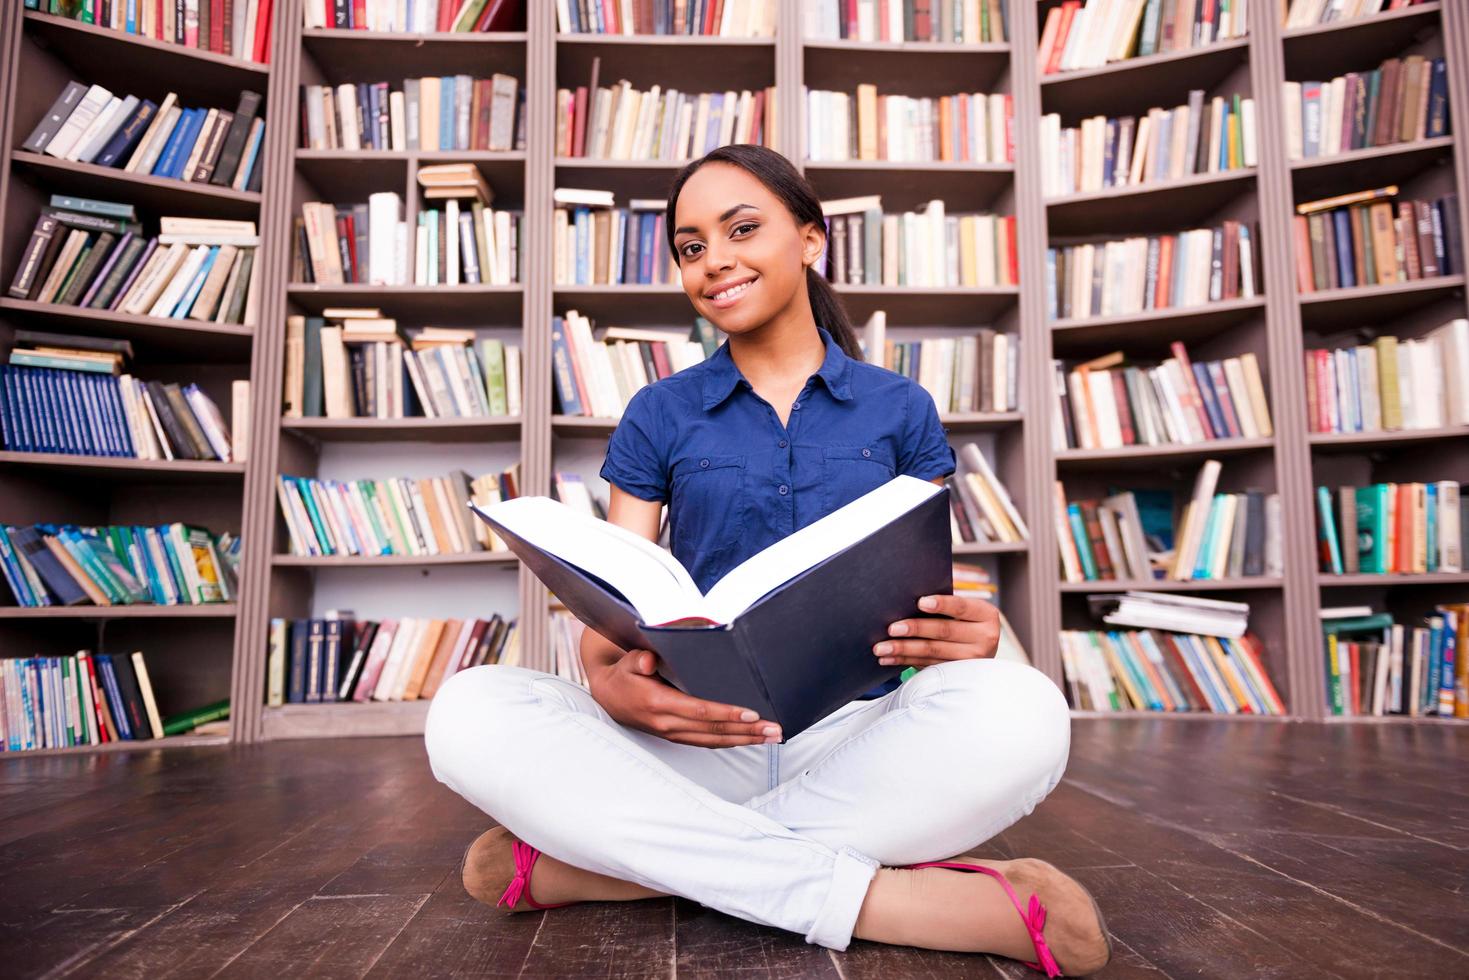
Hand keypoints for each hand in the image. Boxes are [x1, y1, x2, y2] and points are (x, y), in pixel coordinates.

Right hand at [589, 648, 782, 746]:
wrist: (609, 697)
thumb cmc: (625, 675)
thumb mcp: (628, 662)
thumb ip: (639, 659)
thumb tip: (649, 660)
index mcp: (659, 703)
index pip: (699, 710)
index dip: (726, 713)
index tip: (751, 713)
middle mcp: (668, 723)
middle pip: (714, 729)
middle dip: (747, 731)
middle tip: (775, 729)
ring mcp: (674, 733)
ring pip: (715, 740)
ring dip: (746, 740)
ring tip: (773, 737)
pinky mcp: (678, 737)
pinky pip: (709, 742)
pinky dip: (732, 741)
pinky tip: (751, 739)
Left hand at [872, 594, 1000, 668]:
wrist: (980, 648)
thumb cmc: (963, 620)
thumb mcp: (964, 611)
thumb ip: (946, 605)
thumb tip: (908, 597)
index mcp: (986, 614)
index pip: (961, 607)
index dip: (941, 604)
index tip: (920, 602)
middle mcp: (985, 637)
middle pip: (944, 631)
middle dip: (914, 629)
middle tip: (891, 628)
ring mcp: (972, 659)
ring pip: (933, 651)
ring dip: (903, 649)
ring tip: (881, 647)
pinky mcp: (958, 673)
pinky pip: (927, 665)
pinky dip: (905, 660)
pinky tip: (889, 658)